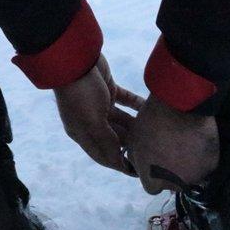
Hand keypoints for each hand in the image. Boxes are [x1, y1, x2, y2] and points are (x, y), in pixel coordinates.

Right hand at [53, 55, 143, 173]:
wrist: (76, 58)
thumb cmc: (81, 93)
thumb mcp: (92, 121)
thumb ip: (106, 142)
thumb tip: (118, 162)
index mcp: (82, 133)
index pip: (103, 155)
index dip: (119, 164)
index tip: (138, 171)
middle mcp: (91, 122)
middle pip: (114, 140)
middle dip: (131, 146)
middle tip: (152, 151)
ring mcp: (100, 105)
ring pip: (122, 121)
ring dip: (135, 126)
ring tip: (154, 133)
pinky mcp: (108, 89)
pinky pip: (126, 101)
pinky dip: (137, 105)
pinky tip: (149, 109)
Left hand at [126, 95, 218, 193]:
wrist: (179, 105)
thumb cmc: (151, 121)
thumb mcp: (133, 142)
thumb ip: (137, 160)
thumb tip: (141, 167)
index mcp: (153, 182)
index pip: (152, 187)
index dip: (153, 174)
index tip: (156, 161)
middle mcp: (176, 186)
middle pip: (173, 184)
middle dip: (171, 172)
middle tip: (172, 151)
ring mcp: (196, 176)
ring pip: (191, 176)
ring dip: (188, 165)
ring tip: (187, 145)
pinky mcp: (212, 166)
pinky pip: (205, 165)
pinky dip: (202, 156)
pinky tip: (198, 142)